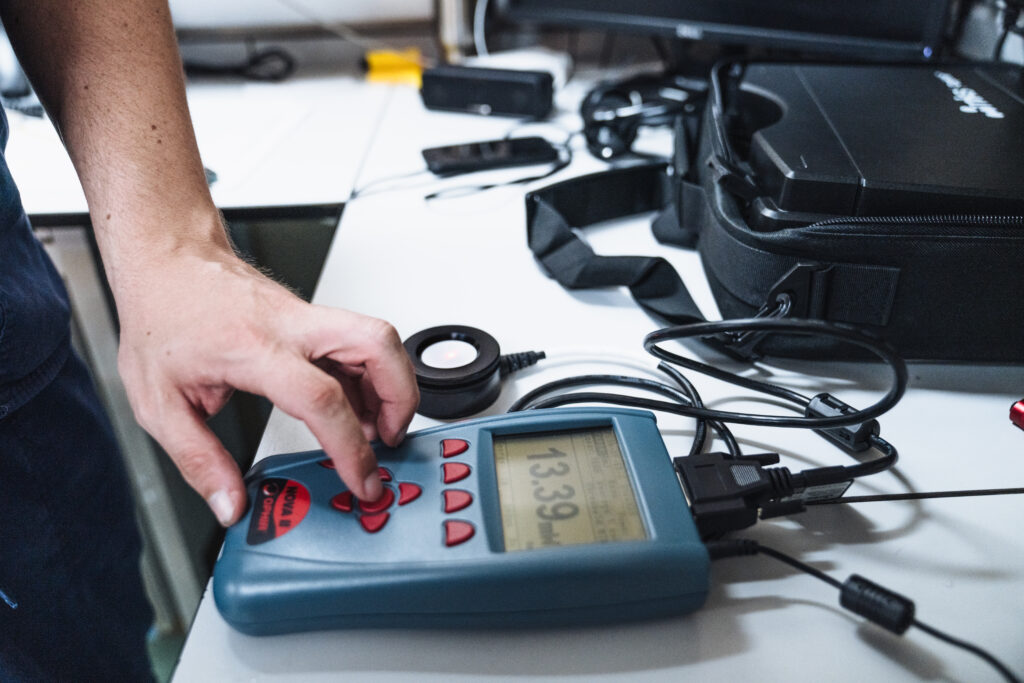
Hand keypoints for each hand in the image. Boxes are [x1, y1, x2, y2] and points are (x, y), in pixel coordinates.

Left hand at [114, 240, 418, 525]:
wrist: (166, 260)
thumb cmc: (162, 315)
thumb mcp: (159, 402)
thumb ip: (198, 459)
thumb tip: (229, 503)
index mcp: (255, 348)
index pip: (322, 397)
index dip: (349, 446)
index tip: (361, 478)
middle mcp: (292, 326)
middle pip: (378, 346)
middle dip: (401, 398)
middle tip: (390, 439)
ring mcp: (308, 317)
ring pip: (378, 339)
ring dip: (391, 387)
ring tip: (374, 431)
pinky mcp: (313, 318)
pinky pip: (359, 344)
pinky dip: (371, 378)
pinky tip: (353, 408)